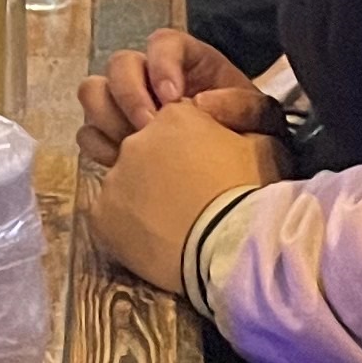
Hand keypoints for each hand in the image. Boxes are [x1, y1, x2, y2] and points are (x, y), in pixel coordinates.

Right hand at [76, 28, 252, 169]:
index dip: (162, 65)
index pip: (162, 42)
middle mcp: (149, 76)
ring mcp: (124, 104)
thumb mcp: (259, 118)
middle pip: (119, 64)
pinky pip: (88, 133)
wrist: (234, 176)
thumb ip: (241, 105)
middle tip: (148, 127)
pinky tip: (125, 166)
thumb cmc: (247, 136)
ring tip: (134, 148)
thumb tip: (202, 103)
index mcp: (185, 60)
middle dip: (130, 95)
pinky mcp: (111, 135)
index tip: (173, 97)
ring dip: (109, 118)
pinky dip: (101, 148)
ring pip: (93, 93)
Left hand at [88, 90, 285, 294]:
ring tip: (164, 221)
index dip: (180, 143)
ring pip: (118, 181)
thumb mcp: (261, 144)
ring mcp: (115, 176)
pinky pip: (105, 215)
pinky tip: (150, 239)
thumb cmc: (254, 195)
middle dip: (148, 163)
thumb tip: (214, 117)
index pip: (167, 120)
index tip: (194, 165)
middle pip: (136, 147)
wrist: (234, 248)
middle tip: (173, 193)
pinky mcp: (101, 213)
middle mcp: (137, 139)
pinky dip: (123, 226)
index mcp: (174, 115)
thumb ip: (233, 122)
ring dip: (136, 196)